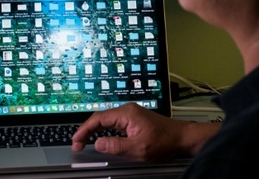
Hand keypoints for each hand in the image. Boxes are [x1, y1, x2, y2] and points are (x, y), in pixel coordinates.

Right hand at [71, 103, 198, 160]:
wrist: (182, 138)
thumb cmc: (164, 141)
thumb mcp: (138, 148)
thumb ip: (116, 146)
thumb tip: (98, 143)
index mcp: (126, 113)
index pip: (98, 119)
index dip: (84, 130)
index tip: (76, 141)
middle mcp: (127, 110)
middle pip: (100, 118)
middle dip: (86, 130)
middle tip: (77, 144)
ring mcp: (131, 114)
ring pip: (106, 121)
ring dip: (94, 131)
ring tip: (85, 142)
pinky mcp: (134, 120)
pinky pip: (114, 124)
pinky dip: (104, 131)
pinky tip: (101, 139)